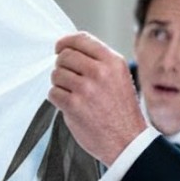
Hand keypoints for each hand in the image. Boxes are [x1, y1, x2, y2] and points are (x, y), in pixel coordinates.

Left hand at [49, 32, 146, 166]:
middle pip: (65, 56)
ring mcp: (86, 88)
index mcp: (113, 62)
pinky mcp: (73, 105)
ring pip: (56, 74)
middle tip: (68, 78)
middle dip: (62, 66)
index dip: (66, 42)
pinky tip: (69, 105)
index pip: (82, 40)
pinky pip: (53, 93)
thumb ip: (98, 62)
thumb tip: (69, 50)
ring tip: (72, 94)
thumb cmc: (120, 110)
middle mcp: (100, 72)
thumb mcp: (118, 77)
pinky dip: (57, 99)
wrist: (127, 140)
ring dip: (59, 84)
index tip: (59, 47)